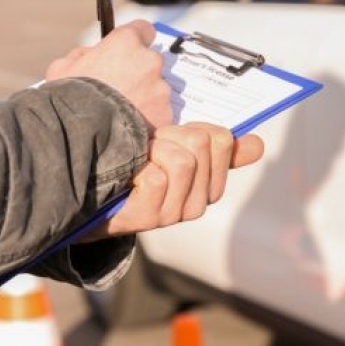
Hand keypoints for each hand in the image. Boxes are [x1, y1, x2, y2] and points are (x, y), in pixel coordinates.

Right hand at [45, 20, 171, 128]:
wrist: (82, 134)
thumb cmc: (69, 98)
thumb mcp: (63, 67)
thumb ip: (82, 55)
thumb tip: (91, 55)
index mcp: (126, 42)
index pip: (143, 30)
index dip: (135, 41)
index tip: (128, 52)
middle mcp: (149, 61)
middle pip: (150, 63)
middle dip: (138, 74)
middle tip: (119, 91)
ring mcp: (160, 89)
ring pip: (156, 90)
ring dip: (144, 99)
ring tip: (120, 115)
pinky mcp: (165, 114)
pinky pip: (159, 114)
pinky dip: (148, 121)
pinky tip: (128, 129)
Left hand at [84, 122, 264, 239]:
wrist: (88, 195)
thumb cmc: (133, 168)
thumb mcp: (174, 151)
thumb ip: (215, 148)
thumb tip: (256, 144)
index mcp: (208, 185)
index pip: (222, 140)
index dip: (194, 128)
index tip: (172, 136)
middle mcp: (196, 204)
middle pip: (202, 144)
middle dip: (171, 135)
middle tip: (149, 147)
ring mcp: (173, 214)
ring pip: (182, 161)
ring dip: (153, 149)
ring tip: (138, 159)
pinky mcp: (148, 217)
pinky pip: (157, 177)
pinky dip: (138, 168)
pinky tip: (126, 175)